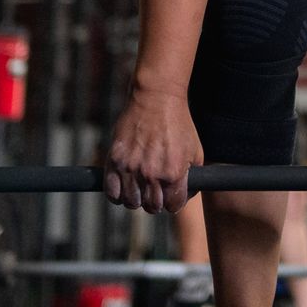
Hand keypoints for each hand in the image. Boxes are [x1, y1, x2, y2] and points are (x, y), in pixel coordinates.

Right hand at [104, 86, 202, 213]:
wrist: (157, 99)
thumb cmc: (178, 124)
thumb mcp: (195, 152)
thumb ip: (192, 179)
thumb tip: (183, 198)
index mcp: (174, 173)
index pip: (172, 206)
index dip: (173, 203)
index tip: (170, 197)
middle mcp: (152, 174)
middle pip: (151, 207)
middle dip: (155, 203)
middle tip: (154, 193)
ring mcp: (131, 167)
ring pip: (131, 203)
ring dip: (136, 200)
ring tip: (139, 189)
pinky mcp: (115, 159)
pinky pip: (111, 191)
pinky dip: (117, 195)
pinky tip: (123, 189)